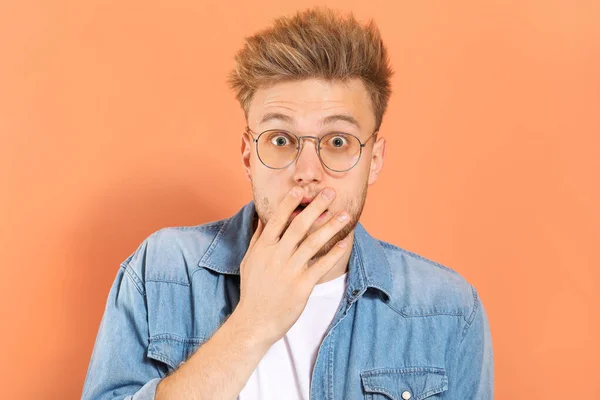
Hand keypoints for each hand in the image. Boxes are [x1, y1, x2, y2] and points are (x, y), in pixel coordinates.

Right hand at [231, 186, 350, 345]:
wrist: (255, 321)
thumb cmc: (253, 290)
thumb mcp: (250, 261)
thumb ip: (258, 238)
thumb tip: (262, 217)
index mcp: (264, 248)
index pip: (278, 219)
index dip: (290, 203)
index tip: (301, 190)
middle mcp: (277, 255)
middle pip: (299, 226)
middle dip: (316, 207)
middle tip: (330, 193)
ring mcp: (290, 270)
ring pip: (313, 243)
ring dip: (330, 227)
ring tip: (344, 215)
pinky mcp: (301, 286)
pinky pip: (321, 266)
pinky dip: (333, 254)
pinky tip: (344, 244)